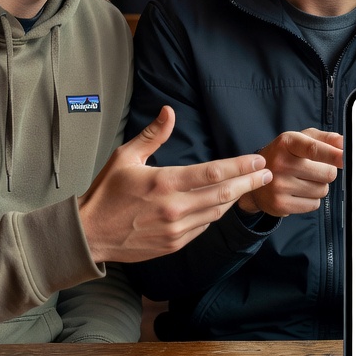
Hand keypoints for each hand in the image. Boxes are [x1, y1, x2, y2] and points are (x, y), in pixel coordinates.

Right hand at [79, 106, 272, 261]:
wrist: (88, 235)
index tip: (258, 160)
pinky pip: (203, 227)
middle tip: (267, 173)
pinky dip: (216, 214)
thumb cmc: (106, 193)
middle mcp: (175, 208)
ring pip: (217, 212)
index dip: (241, 166)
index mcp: (165, 182)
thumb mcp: (125, 157)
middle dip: (249, 182)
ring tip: (251, 186)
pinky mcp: (174, 244)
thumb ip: (153, 135)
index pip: (214, 172)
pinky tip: (222, 204)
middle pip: (224, 194)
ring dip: (236, 198)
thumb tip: (169, 112)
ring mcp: (176, 230)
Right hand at [238, 128, 342, 216]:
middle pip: (327, 173)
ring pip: (322, 190)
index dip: (333, 154)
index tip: (346, 158)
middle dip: (328, 172)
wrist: (254, 176)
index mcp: (287, 142)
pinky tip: (298, 192)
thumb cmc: (285, 154)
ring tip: (303, 180)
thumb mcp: (301, 139)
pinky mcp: (280, 204)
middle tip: (314, 169)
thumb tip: (345, 144)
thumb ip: (326, 139)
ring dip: (319, 186)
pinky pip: (314, 205)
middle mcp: (281, 163)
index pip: (313, 149)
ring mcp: (278, 185)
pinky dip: (311, 199)